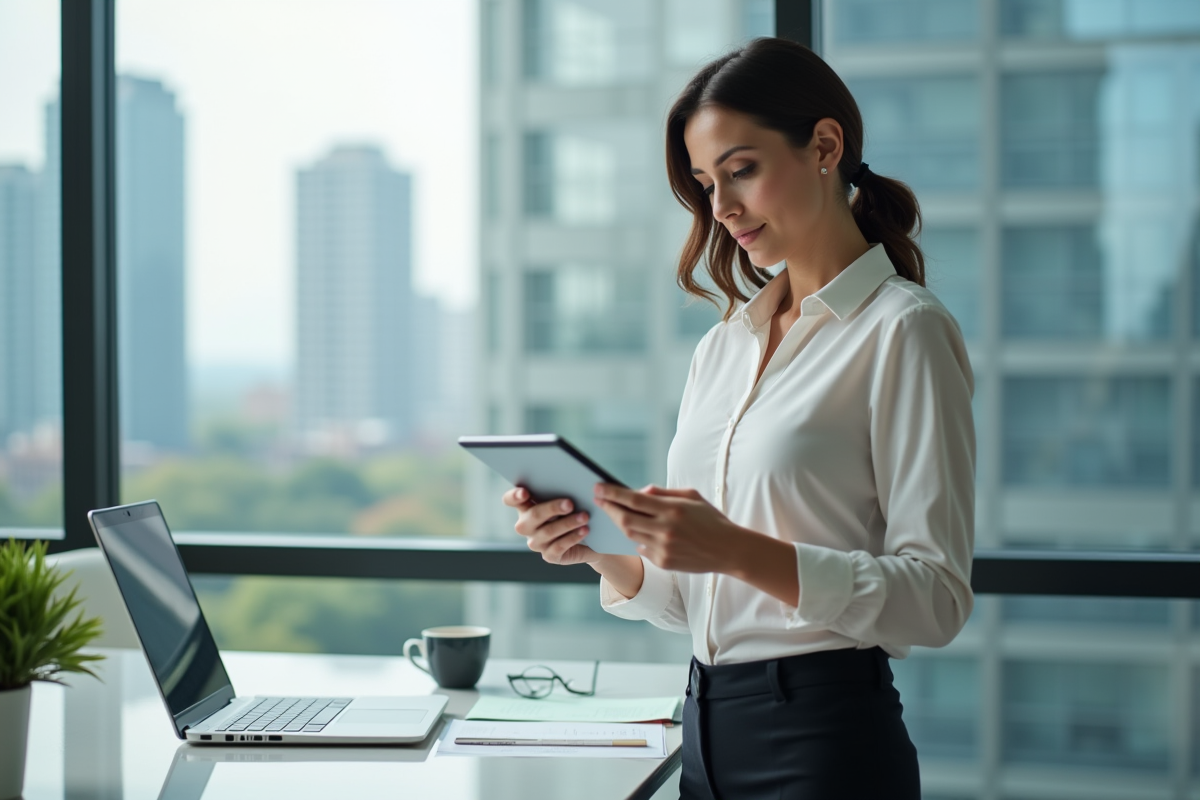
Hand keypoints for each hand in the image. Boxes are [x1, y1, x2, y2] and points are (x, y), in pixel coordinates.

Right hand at [502, 486, 600, 565]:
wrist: (590, 539)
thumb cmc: (575, 512)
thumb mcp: (567, 500)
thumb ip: (560, 490)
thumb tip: (569, 480)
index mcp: (526, 507)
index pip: (510, 500)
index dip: (514, 496)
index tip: (525, 492)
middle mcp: (527, 526)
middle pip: (533, 515)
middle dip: (552, 508)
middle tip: (570, 503)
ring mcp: (536, 542)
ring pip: (548, 531)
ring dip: (568, 523)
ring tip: (584, 516)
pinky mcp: (549, 555)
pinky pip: (558, 546)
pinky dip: (572, 537)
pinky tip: (584, 530)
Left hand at [592, 484, 746, 573]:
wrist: (729, 550)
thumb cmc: (710, 519)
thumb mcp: (691, 497)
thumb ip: (663, 493)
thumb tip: (638, 492)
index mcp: (673, 510)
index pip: (634, 500)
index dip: (613, 493)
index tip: (598, 488)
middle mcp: (666, 530)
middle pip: (626, 519)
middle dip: (608, 508)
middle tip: (598, 500)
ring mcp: (664, 548)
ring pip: (630, 535)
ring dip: (619, 523)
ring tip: (613, 514)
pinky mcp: (664, 562)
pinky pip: (642, 549)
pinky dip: (638, 539)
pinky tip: (637, 531)